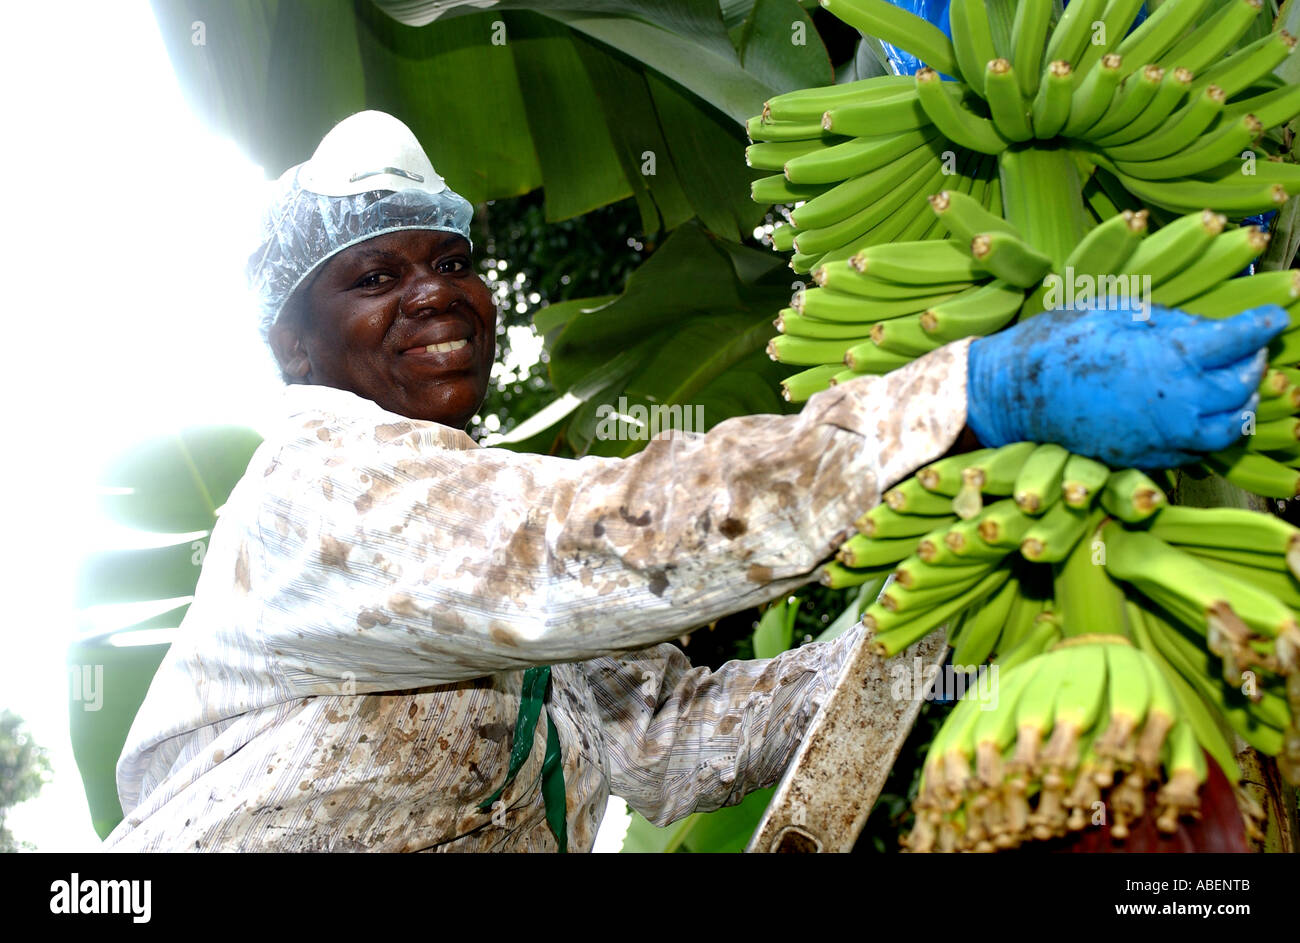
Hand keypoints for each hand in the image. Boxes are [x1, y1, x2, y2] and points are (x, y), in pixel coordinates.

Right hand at [965, 302, 1288, 467]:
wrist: (1010, 396)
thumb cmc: (1054, 345)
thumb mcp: (1112, 312)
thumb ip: (1166, 321)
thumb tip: (1203, 330)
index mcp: (1167, 359)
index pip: (1236, 341)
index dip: (1262, 325)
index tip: (1277, 316)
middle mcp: (1174, 404)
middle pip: (1241, 387)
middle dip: (1253, 365)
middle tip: (1251, 349)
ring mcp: (1159, 436)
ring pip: (1227, 429)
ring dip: (1240, 406)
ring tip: (1237, 389)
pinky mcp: (1141, 456)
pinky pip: (1194, 450)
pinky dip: (1209, 432)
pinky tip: (1201, 415)